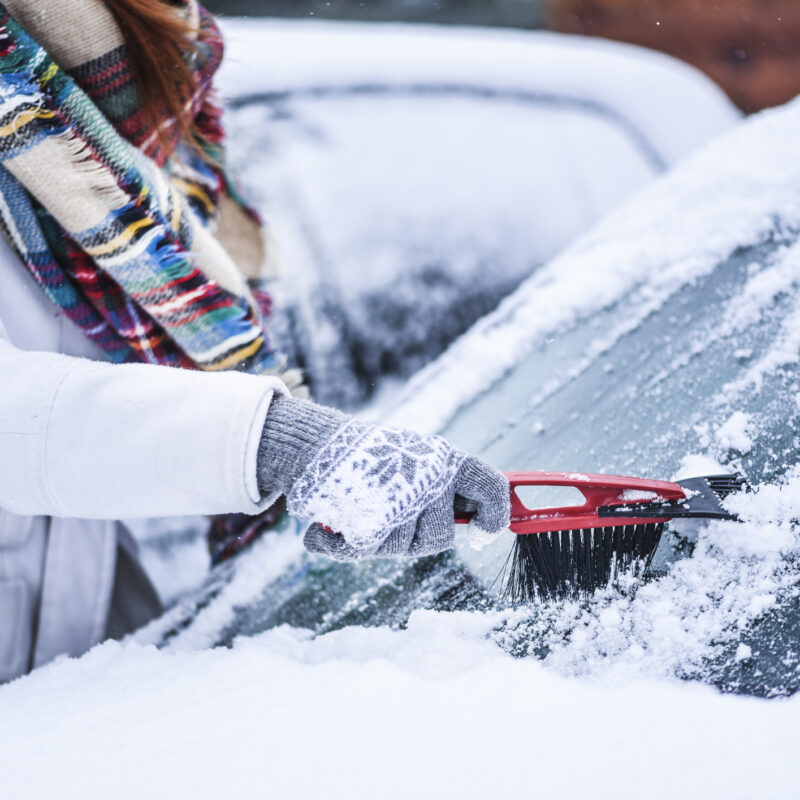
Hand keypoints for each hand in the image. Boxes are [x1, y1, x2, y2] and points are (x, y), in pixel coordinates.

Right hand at [257, 396, 509, 559]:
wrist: (317, 444)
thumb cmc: (376, 459)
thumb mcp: (420, 460)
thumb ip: (453, 487)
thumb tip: (493, 522)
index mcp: (445, 460)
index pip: (491, 488)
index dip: (495, 515)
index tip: (484, 531)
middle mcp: (426, 477)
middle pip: (441, 536)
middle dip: (417, 536)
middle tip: (394, 513)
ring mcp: (396, 498)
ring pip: (402, 547)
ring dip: (378, 538)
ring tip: (360, 508)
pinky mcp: (364, 518)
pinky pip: (364, 550)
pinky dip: (341, 544)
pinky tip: (328, 531)